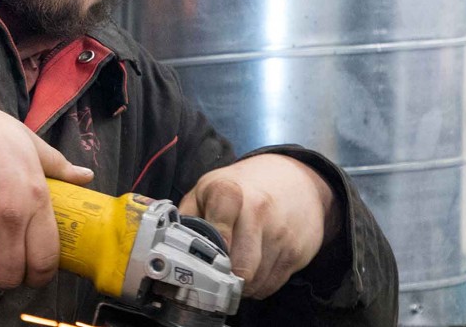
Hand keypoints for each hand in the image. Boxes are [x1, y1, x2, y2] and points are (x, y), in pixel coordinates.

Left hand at [178, 154, 339, 298]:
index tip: (203, 259)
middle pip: (239, 268)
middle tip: (214, 276)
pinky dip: (257, 286)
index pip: (218, 230)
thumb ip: (186, 216)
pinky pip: (271, 286)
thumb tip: (167, 248)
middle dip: (223, 279)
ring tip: (234, 269)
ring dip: (240, 285)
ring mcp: (282, 234)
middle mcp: (259, 212)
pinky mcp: (298, 253)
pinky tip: (253, 268)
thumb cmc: (241, 187)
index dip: (210, 252)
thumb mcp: (206, 189)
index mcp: (229, 193)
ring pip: (255, 283)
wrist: (295, 179)